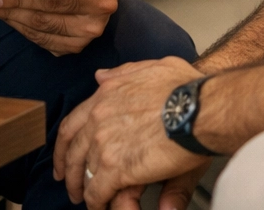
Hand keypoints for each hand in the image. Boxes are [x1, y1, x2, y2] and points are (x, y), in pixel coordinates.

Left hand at [54, 57, 208, 208]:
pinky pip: (98, 191)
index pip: (72, 124)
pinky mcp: (118, 168)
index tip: (62, 157)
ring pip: (85, 174)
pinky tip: (100, 208)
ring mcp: (105, 144)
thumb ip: (123, 74)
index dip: (64, 145)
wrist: (200, 108)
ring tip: (87, 201)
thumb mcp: (152, 68)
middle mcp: (99, 118)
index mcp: (105, 95)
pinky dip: (97, 203)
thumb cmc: (186, 88)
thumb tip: (101, 76)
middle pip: (73, 152)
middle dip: (68, 172)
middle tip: (69, 185)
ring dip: (84, 190)